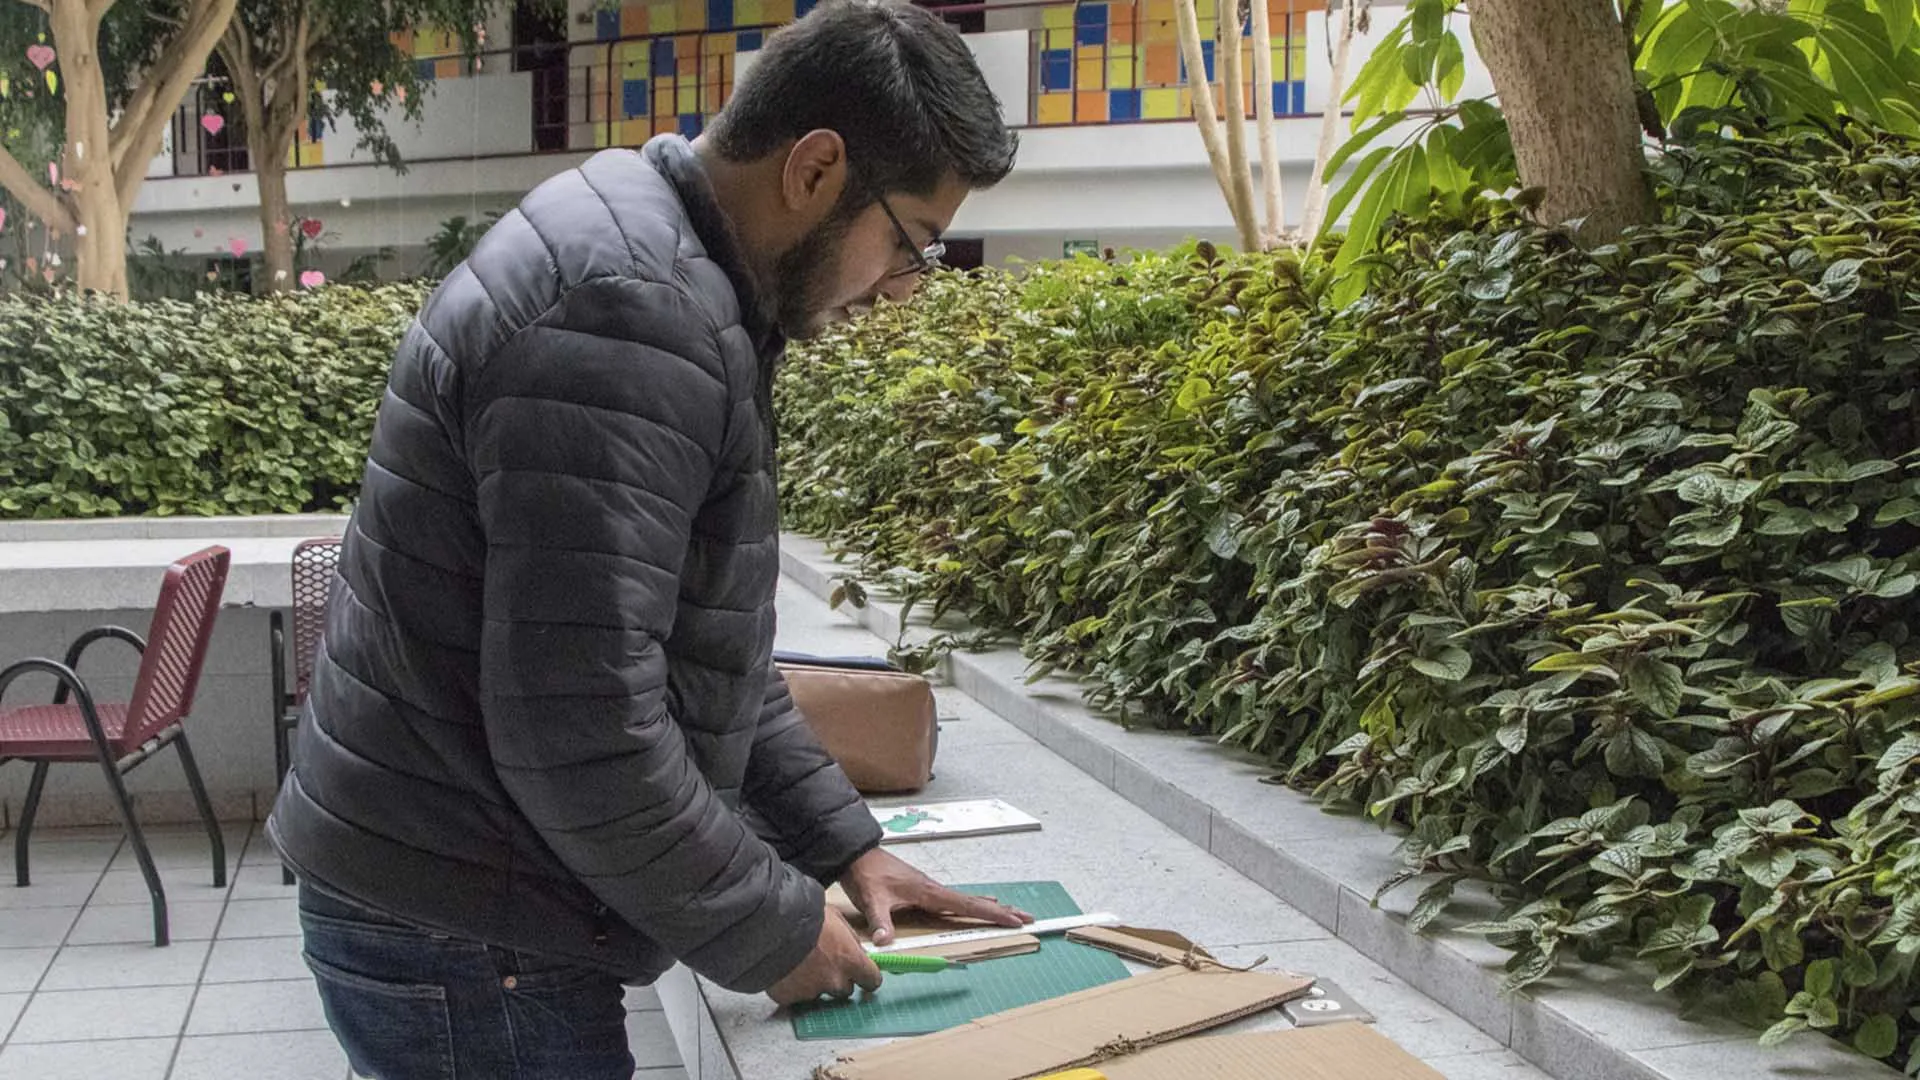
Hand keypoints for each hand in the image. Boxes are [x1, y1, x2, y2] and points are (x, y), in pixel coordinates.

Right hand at [766, 901, 882, 1006]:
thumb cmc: (805, 915)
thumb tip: (859, 951)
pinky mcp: (790, 998)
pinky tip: (784, 970)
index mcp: (851, 961)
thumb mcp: (836, 918)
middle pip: (845, 989)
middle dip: (837, 979)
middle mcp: (835, 981)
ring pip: (819, 993)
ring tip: (799, 963)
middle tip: (823, 962)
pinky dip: (792, 987)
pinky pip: (795, 996)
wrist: (770, 926)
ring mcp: (812, 993)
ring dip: (814, 983)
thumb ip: (850, 940)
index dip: (867, 977)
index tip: (863, 975)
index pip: (872, 980)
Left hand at [839, 848, 1033, 945]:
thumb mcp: (871, 900)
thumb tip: (885, 944)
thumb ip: (880, 922)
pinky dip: (972, 904)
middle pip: (975, 902)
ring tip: (1010, 912)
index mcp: (929, 892)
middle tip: (1028, 918)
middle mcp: (935, 890)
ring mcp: (930, 889)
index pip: (967, 905)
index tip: (1016, 919)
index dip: (992, 914)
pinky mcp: (923, 890)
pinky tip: (975, 904)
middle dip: (1001, 911)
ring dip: (989, 907)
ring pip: (966, 900)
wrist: (856, 854)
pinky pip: (955, 900)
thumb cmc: (866, 875)